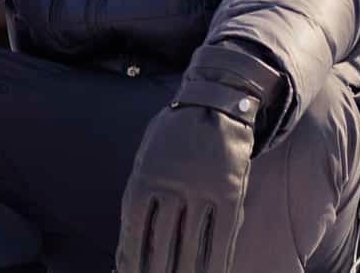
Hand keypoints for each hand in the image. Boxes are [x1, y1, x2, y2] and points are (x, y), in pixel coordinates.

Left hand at [115, 45, 285, 272]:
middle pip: (162, 243)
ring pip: (191, 245)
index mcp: (146, 177)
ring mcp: (202, 191)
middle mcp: (172, 186)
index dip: (131, 258)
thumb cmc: (174, 133)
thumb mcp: (147, 155)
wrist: (214, 104)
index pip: (135, 230)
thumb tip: (131, 234)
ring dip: (184, 272)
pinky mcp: (229, 193)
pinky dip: (217, 261)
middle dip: (156, 272)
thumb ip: (141, 192)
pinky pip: (222, 235)